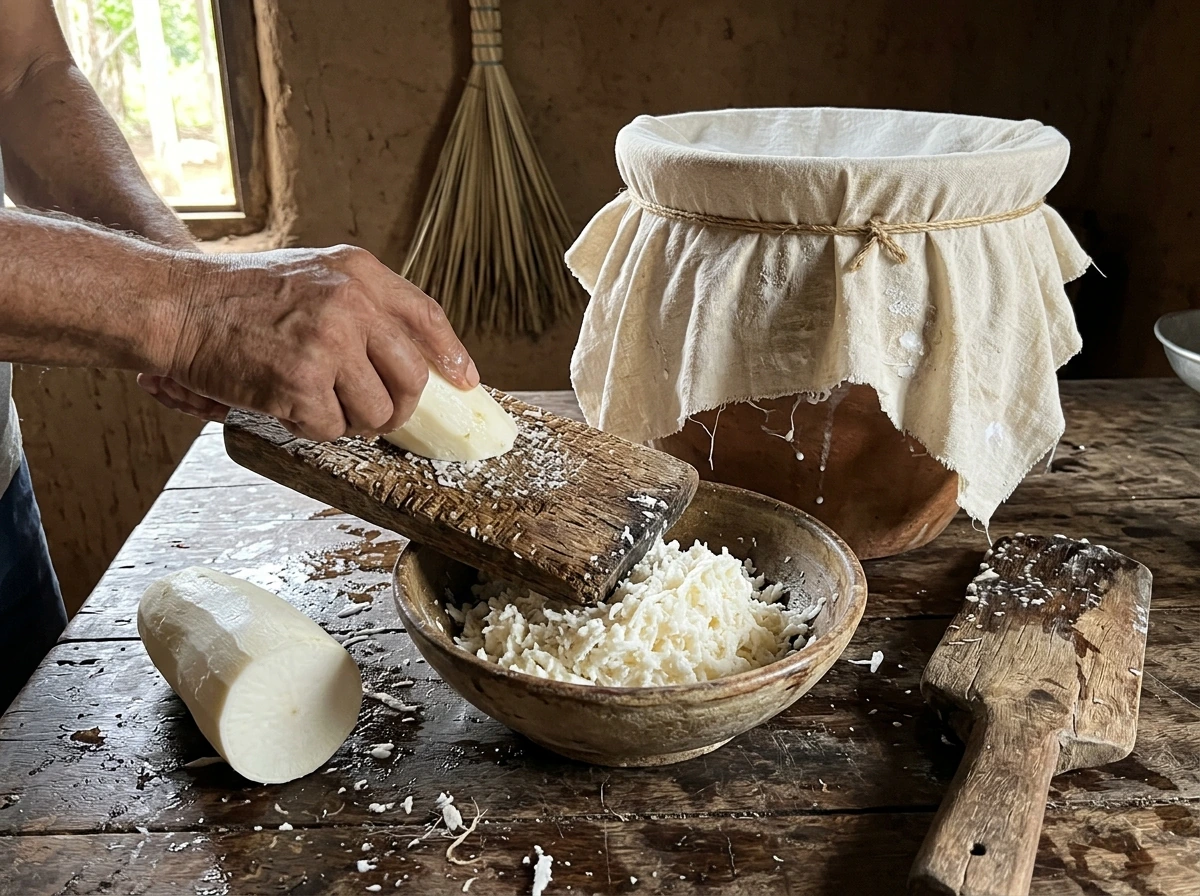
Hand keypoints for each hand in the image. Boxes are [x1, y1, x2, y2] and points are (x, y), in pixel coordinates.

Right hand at [153, 245, 478, 440]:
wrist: (176, 304)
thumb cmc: (239, 295)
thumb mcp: (313, 274)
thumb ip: (362, 305)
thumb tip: (415, 357)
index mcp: (358, 272)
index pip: (425, 316)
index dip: (450, 354)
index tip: (464, 382)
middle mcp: (351, 303)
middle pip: (412, 376)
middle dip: (400, 406)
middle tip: (380, 415)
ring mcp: (328, 343)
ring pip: (377, 410)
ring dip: (355, 422)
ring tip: (322, 405)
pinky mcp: (301, 382)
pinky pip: (332, 428)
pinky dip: (313, 428)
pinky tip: (289, 405)